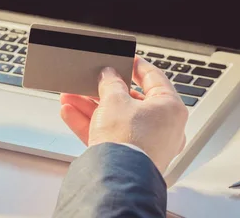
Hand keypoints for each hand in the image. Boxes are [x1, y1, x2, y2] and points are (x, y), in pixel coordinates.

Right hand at [60, 57, 187, 173]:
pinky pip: (108, 135)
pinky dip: (89, 124)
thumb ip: (110, 82)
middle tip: (91, 81)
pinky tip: (69, 113)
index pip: (154, 78)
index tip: (125, 59)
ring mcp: (147, 144)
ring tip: (70, 97)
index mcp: (170, 108)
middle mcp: (163, 127)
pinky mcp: (130, 157)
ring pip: (115, 118)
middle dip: (103, 91)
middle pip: (130, 101)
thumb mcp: (115, 99)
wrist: (117, 178)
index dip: (136, 66)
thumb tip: (109, 75)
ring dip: (90, 107)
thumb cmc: (128, 140)